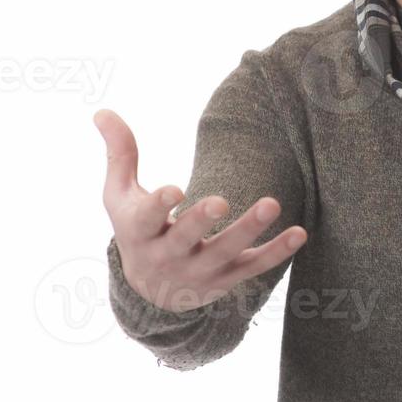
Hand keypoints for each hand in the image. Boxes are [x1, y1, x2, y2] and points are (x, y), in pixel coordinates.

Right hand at [95, 108, 306, 313]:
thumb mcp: (119, 195)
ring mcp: (198, 271)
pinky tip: (299, 233)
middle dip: (200, 221)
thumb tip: (102, 110)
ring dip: (248, 230)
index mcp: (139, 232)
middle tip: (220, 201)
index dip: (159, 205)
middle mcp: (167, 255)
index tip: (172, 191)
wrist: (150, 292)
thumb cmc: (137, 229)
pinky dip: (276, 253)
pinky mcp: (225, 280)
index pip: (146, 220)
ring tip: (272, 204)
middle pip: (184, 239)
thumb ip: (119, 153)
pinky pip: (253, 268)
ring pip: (225, 253)